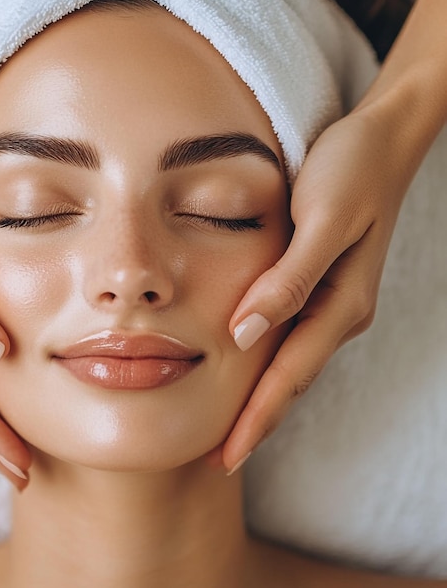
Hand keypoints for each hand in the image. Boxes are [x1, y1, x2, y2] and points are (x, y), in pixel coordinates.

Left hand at [222, 105, 421, 473]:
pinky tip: (243, 372)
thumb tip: (243, 335)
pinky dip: (264, 363)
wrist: (382, 137)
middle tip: (215, 461)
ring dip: (258, 399)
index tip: (224, 457)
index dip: (256, 419)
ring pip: (289, 363)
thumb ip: (287, 281)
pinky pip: (289, 336)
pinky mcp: (320, 285)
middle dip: (254, 423)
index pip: (288, 377)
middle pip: (289, 381)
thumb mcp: (320, 221)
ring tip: (224, 430)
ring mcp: (331, 301)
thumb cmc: (350, 171)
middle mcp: (337, 312)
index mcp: (339, 305)